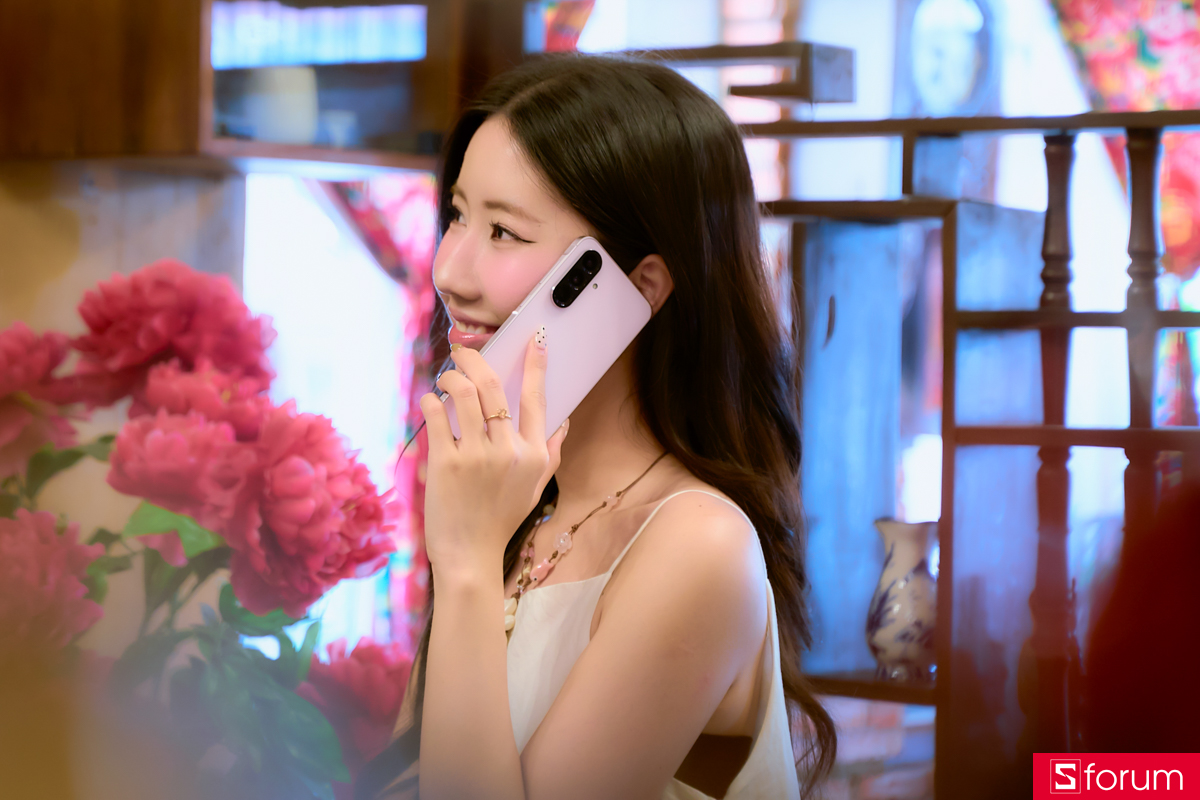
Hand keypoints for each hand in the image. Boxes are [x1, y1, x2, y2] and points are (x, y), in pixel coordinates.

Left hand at [418, 336, 567, 580]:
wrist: (470, 557)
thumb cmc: (499, 522)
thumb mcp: (535, 489)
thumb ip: (550, 454)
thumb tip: (563, 423)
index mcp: (533, 455)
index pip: (536, 399)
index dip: (535, 366)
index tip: (535, 341)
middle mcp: (509, 451)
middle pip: (493, 387)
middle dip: (475, 359)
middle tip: (463, 350)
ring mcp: (477, 456)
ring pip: (463, 393)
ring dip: (451, 376)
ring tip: (446, 377)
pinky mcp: (446, 462)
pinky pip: (437, 415)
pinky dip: (431, 401)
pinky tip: (430, 401)